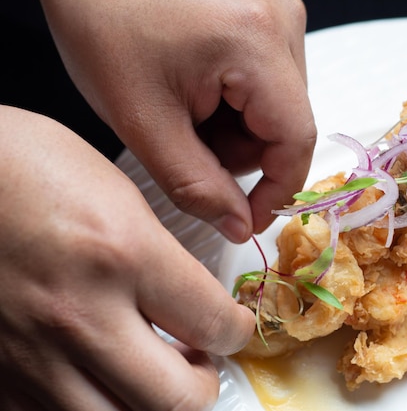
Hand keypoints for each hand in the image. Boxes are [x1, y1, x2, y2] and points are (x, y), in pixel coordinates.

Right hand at [0, 106, 254, 409]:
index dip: (237, 330)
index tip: (234, 325)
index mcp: (123, 253)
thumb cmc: (22, 166)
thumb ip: (161, 257)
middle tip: (201, 360)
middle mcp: (80, 313)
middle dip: (203, 383)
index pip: (214, 324)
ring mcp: (34, 353)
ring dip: (151, 402)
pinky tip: (100, 376)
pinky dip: (96, 404)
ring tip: (153, 373)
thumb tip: (193, 302)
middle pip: (178, 399)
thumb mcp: (116, 192)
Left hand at [38, 0, 316, 242]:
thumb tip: (238, 225)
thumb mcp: (143, 119)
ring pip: (276, 104)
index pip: (296, 141)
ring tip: (183, 106)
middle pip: (286, 124)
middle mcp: (282, 19)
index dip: (275, 192)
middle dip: (239, 151)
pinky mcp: (266, 7)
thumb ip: (196, 185)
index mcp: (256, 41)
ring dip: (234, 125)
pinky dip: (233, 97)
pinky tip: (194, 85)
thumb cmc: (100, 21)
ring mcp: (277, 9)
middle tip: (184, 141)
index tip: (244, 217)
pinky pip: (266, 76)